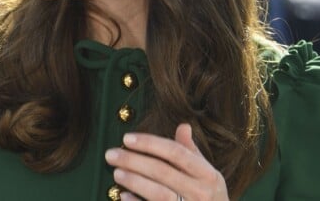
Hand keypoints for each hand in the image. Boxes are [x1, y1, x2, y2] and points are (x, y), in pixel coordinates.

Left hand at [105, 123, 227, 200]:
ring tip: (116, 172)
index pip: (176, 152)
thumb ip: (191, 151)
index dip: (150, 143)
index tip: (126, 138)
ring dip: (134, 182)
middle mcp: (201, 193)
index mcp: (207, 174)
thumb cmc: (209, 197)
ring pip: (159, 194)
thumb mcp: (206, 174)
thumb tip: (183, 126)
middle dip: (133, 161)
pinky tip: (123, 196)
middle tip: (110, 154)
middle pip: (162, 171)